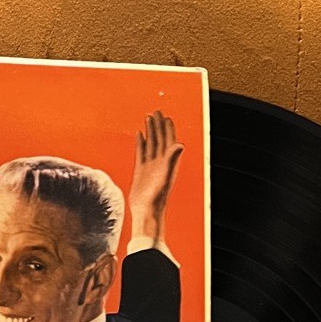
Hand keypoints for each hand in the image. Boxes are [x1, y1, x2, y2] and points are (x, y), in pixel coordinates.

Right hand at [128, 110, 183, 244]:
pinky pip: (141, 151)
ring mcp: (151, 165)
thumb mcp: (165, 176)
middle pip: (160, 138)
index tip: (166, 115)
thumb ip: (172, 159)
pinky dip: (141, 142)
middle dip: (159, 124)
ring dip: (150, 130)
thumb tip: (180, 144)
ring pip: (151, 143)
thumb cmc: (157, 196)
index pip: (169, 140)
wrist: (146, 210)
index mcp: (168, 161)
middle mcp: (161, 161)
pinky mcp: (141, 169)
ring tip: (148, 118)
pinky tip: (139, 134)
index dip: (168, 127)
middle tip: (156, 111)